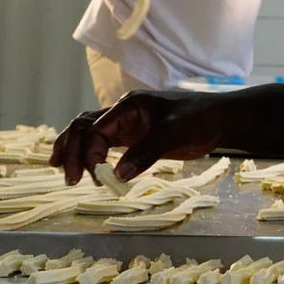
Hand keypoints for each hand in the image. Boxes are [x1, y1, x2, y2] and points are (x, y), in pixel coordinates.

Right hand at [48, 90, 225, 185]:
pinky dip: (89, 155)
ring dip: (73, 150)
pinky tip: (83, 169)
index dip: (89, 151)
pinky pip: (103, 144)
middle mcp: (122, 112)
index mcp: (130, 104)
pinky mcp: (133, 137)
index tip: (97, 175)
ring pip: (88, 133)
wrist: (220, 119)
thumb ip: (147, 151)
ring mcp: (127, 125)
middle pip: (83, 127)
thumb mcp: (175, 132)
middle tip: (70, 179)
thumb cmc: (201, 118)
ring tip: (63, 172)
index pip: (96, 127)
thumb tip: (118, 175)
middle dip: (72, 151)